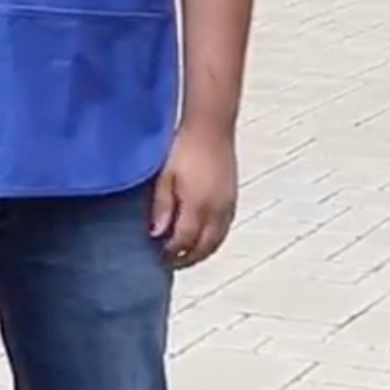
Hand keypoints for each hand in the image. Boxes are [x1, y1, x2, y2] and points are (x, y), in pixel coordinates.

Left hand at [150, 122, 237, 268]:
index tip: (158, 255)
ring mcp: (227, 206)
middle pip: (203, 248)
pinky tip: (203, 238)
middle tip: (171, 262)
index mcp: (197, 206)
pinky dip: (213, 241)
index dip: (171, 253)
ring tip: (186, 255)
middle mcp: (216, 212)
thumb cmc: (185, 147)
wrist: (211, 127)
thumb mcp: (166, 175)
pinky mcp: (233, 199)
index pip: (184, 242)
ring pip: (216, 242)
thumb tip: (157, 234)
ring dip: (201, 253)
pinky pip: (224, 230)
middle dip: (187, 259)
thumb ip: (162, 206)